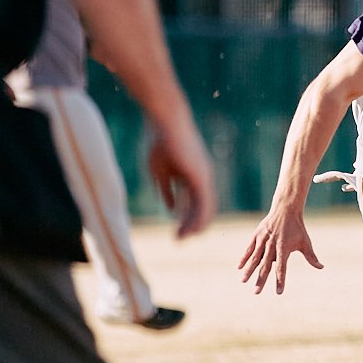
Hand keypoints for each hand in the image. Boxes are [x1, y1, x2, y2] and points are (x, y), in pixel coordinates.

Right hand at [145, 114, 215, 238]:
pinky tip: (194, 230)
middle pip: (199, 207)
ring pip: (203, 207)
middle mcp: (201, 176)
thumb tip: (171, 208)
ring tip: (182, 239)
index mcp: (192, 174)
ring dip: (193, 225)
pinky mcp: (201, 175)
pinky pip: (203, 201)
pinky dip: (199, 217)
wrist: (165, 121)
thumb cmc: (159, 142)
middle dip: (189, 225)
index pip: (193, 201)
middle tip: (180, 240)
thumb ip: (167, 190)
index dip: (186, 218)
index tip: (178, 232)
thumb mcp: (160, 171)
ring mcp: (203, 176)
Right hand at [239, 202, 320, 294]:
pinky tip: (239, 267)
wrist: (286, 209)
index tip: (279, 292)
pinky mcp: (257, 235)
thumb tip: (321, 267)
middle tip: (256, 292)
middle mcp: (272, 245)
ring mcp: (263, 240)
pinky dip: (244, 258)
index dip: (280, 280)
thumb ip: (311, 257)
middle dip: (261, 280)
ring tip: (243, 281)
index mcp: (284, 248)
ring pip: (255, 258)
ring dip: (249, 270)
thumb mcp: (305, 242)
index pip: (282, 268)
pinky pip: (249, 249)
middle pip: (266, 266)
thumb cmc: (297, 228)